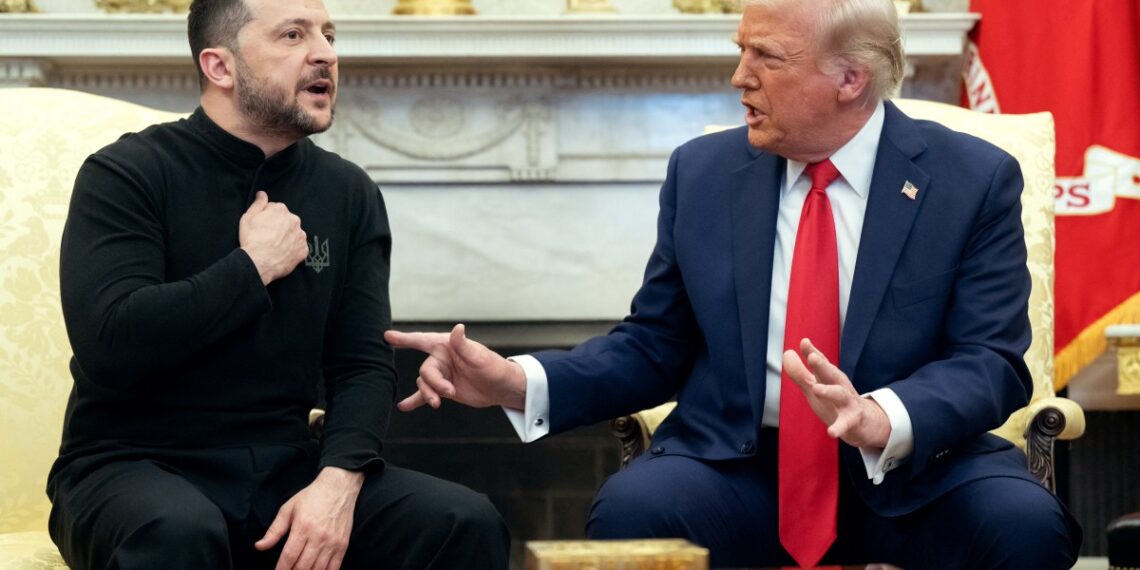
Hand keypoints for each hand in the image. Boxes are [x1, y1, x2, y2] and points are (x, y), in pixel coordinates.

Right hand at [240, 191, 307, 284]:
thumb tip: (262, 193)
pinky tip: (282, 253)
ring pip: (294, 233)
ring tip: (275, 246)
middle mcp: (294, 220)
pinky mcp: (304, 250)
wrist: (259, 262)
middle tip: (268, 237)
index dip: (267, 218)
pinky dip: (292, 250)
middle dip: (279, 226)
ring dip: (287, 237)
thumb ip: (258, 203)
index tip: (262, 226)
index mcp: (281, 210)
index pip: (275, 209)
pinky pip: (299, 247)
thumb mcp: (248, 217)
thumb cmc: (252, 239)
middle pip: (286, 221)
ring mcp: (301, 235)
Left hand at [254, 466, 363, 569]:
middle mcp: (318, 537)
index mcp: (302, 528)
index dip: (281, 569)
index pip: (289, 557)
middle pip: (303, 566)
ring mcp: (332, 542)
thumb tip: (259, 546)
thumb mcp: (288, 510)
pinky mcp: (343, 545)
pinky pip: (334, 567)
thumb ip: (274, 531)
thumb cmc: (312, 497)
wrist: (338, 488)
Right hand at [384, 323, 526, 411]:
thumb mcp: (480, 357)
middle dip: (433, 383)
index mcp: (447, 346)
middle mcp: (442, 359)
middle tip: (448, 392)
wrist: (502, 389)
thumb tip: (457, 328)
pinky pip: (425, 394)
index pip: (422, 340)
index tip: (387, 336)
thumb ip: (464, 345)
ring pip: (424, 384)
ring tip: (438, 403)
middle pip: (425, 371)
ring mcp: (442, 375)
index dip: (404, 338)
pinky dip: (415, 400)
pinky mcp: (444, 389)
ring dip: (429, 394)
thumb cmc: (494, 368)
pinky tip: (403, 407)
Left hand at [781, 338, 890, 448]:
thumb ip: (800, 372)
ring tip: (816, 389)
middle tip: (812, 357)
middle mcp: (840, 387)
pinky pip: (845, 424)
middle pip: (831, 374)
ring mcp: (848, 403)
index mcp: (830, 378)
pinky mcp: (852, 421)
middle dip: (822, 365)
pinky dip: (839, 427)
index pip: (821, 362)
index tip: (804, 342)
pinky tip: (831, 432)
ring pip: (840, 395)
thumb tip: (787, 352)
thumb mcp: (816, 387)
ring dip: (828, 391)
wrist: (866, 424)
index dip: (812, 352)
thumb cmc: (835, 403)